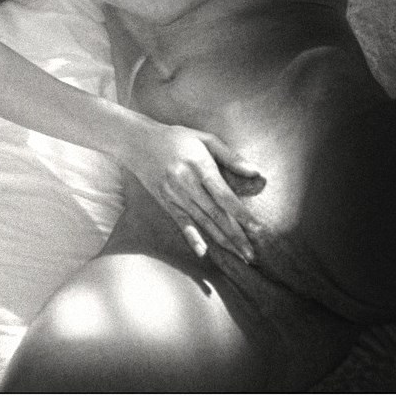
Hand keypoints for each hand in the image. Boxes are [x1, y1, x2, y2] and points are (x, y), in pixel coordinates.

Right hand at [124, 122, 265, 262]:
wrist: (137, 143)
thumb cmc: (176, 138)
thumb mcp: (204, 139)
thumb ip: (231, 157)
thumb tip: (256, 172)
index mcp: (199, 166)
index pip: (224, 196)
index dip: (242, 214)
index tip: (258, 229)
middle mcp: (187, 184)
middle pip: (215, 214)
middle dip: (236, 236)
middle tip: (252, 255)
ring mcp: (175, 195)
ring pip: (202, 222)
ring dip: (222, 241)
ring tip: (239, 256)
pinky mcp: (166, 203)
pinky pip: (181, 223)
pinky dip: (191, 238)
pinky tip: (202, 252)